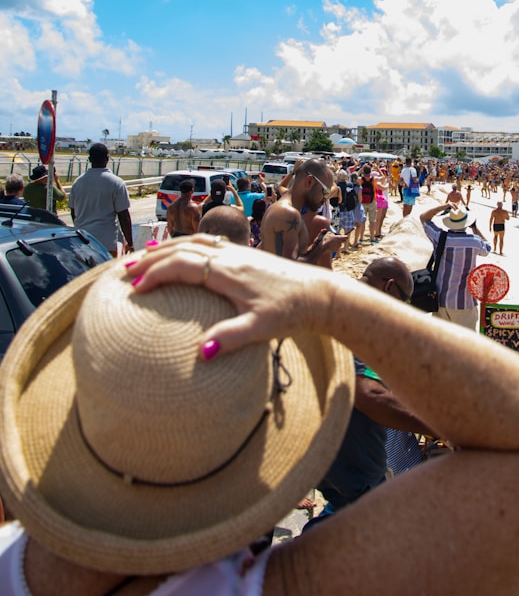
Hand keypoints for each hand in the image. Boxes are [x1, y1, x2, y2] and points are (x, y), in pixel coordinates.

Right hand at [126, 236, 334, 352]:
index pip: (182, 265)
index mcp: (228, 271)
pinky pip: (206, 243)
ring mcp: (236, 253)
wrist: (318, 294)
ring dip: (166, 249)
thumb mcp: (262, 329)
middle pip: (181, 249)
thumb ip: (232, 338)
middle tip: (123, 272)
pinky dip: (185, 246)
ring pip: (193, 242)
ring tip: (143, 260)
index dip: (155, 275)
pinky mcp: (244, 255)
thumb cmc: (290, 312)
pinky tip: (181, 254)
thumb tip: (202, 352)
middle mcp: (229, 256)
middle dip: (150, 258)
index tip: (134, 290)